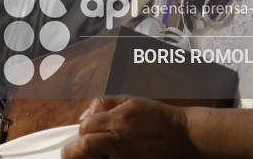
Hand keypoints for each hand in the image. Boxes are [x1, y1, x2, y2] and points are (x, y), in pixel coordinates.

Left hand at [61, 98, 196, 158]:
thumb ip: (105, 104)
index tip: (83, 134)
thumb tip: (84, 116)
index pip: (85, 127)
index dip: (81, 131)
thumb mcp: (131, 100)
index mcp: (118, 119)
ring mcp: (126, 158)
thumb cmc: (157, 117)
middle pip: (83, 148)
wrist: (182, 136)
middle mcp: (119, 140)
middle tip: (70, 153)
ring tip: (88, 158)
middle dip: (72, 152)